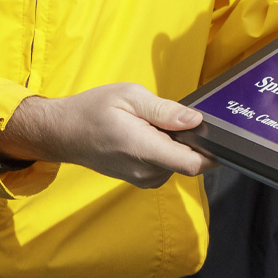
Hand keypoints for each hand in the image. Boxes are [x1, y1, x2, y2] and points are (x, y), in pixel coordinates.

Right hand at [0, 83, 213, 187]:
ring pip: (177, 165)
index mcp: (143, 149)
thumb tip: (195, 120)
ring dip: (175, 147)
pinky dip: (165, 153)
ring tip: (154, 126)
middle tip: (173, 119)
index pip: (192, 164)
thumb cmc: (92, 111)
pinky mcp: (139, 179)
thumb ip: (165, 110)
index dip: (211, 151)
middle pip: (189, 163)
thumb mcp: (130, 97)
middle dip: (191, 142)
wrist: (63, 132)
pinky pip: (165, 167)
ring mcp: (141, 179)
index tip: (215, 135)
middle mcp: (145, 171)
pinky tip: (150, 136)